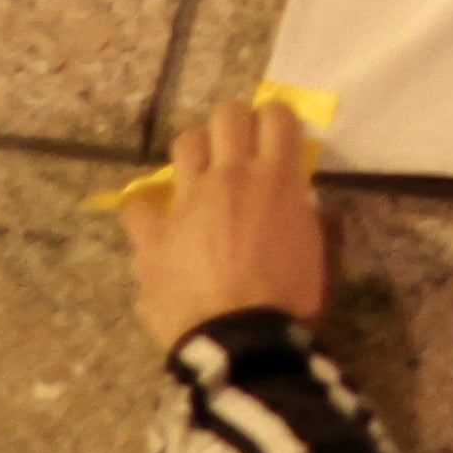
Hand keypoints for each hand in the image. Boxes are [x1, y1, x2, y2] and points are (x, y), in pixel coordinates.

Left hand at [123, 93, 330, 349]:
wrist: (239, 337)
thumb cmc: (287, 298)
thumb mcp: (315, 251)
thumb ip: (306, 215)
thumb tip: (299, 199)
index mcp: (276, 179)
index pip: (277, 115)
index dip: (276, 117)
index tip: (275, 132)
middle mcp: (231, 176)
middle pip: (227, 115)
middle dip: (234, 121)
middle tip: (238, 143)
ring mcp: (188, 201)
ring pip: (185, 144)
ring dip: (196, 152)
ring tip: (200, 172)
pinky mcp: (154, 233)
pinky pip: (137, 205)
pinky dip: (145, 210)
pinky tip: (153, 220)